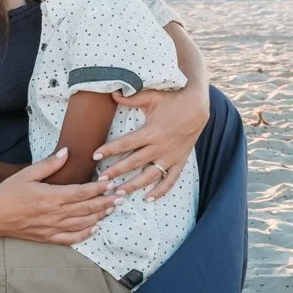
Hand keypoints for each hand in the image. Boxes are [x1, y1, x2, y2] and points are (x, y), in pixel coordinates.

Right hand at [0, 149, 119, 244]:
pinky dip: (84, 234)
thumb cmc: (8, 192)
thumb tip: (66, 152)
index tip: (111, 182)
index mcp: (52, 196)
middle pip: (87, 208)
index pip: (82, 192)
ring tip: (112, 209)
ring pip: (82, 223)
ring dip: (99, 216)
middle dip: (106, 201)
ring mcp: (52, 228)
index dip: (99, 188)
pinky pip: (70, 239)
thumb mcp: (27, 173)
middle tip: (121, 196)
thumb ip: (49, 164)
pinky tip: (94, 229)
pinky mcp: (47, 238)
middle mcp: (55, 214)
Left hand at [94, 81, 208, 201]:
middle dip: (116, 171)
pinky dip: (160, 191)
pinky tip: (148, 199)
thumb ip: (132, 98)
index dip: (109, 150)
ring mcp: (170, 157)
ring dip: (134, 185)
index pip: (126, 143)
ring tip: (119, 192)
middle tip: (101, 180)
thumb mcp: (152, 96)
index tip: (95, 156)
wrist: (197, 108)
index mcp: (151, 131)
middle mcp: (160, 147)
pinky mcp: (179, 162)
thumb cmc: (172, 100)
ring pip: (150, 175)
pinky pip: (170, 181)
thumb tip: (112, 93)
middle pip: (135, 162)